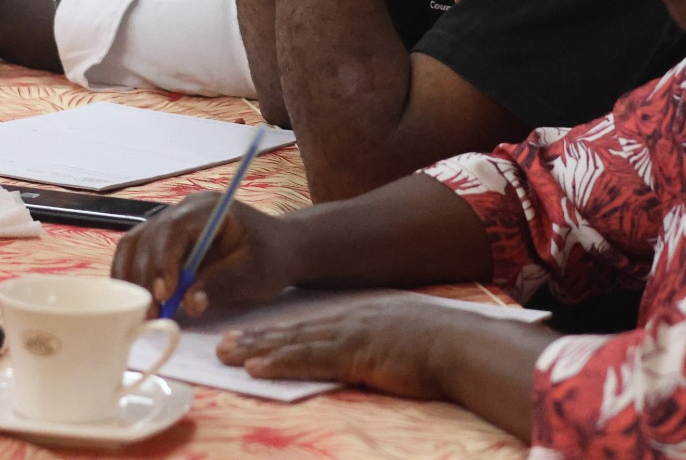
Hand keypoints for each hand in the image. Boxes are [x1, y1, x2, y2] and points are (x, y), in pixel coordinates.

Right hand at [111, 193, 294, 318]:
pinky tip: (137, 301)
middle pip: (148, 237)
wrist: (280, 249)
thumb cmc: (272, 257)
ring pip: (135, 244)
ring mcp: (172, 224)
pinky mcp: (166, 243)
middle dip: (144, 276)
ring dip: (132, 278)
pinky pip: (138, 255)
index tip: (164, 294)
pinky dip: (132, 277)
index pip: (173, 229)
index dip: (162, 261)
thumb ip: (223, 285)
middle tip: (150, 313)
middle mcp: (184, 211)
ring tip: (142, 311)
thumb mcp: (255, 274)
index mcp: (208, 208)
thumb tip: (190, 304)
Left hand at [217, 299, 457, 399]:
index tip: (253, 336)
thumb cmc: (443, 348)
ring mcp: (351, 335)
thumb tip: (377, 359)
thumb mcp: (407, 340)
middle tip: (224, 343)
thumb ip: (384, 347)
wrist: (461, 344)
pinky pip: (310, 358)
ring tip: (227, 353)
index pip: (312, 327)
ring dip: (257, 348)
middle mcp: (351, 321)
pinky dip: (280, 361)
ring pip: (294, 342)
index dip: (280, 332)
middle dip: (257, 337)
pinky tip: (256, 366)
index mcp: (363, 318)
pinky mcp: (354, 353)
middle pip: (295, 331)